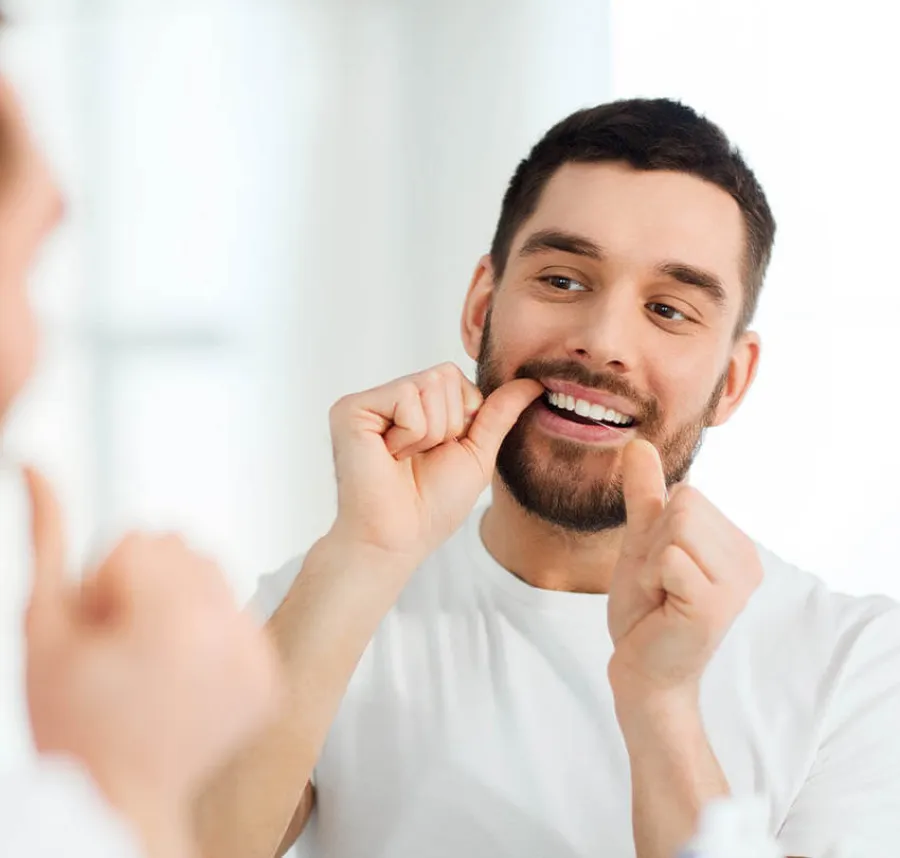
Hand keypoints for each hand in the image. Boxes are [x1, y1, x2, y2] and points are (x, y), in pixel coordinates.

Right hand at [23, 467, 282, 857]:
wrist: (118, 798)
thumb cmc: (74, 726)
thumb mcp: (44, 628)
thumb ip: (47, 539)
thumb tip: (38, 470)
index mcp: (175, 618)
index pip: (142, 540)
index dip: (105, 583)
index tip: (101, 629)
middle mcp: (227, 632)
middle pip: (184, 549)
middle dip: (146, 585)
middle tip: (125, 644)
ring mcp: (255, 656)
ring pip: (214, 575)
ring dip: (180, 602)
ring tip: (152, 659)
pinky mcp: (269, 676)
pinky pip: (239, 613)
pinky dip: (211, 632)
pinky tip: (181, 674)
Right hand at [328, 362, 541, 566]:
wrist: (399, 538)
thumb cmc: (432, 505)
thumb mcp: (477, 453)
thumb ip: (500, 413)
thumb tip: (534, 382)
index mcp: (414, 405)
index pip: (457, 377)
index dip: (463, 418)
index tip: (439, 452)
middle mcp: (388, 398)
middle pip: (445, 375)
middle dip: (448, 424)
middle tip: (419, 457)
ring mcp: (368, 402)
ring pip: (429, 384)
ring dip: (430, 433)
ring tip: (403, 459)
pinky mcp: (351, 409)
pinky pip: (406, 397)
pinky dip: (411, 435)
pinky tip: (389, 456)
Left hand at [607, 440, 761, 700]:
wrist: (642, 670)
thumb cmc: (646, 609)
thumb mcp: (643, 541)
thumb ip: (646, 494)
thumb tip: (637, 443)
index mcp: (736, 543)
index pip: (686, 493)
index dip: (657, 529)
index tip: (662, 569)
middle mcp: (747, 560)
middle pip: (684, 503)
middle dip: (653, 543)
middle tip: (659, 585)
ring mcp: (735, 584)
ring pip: (675, 527)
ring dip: (651, 562)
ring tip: (662, 595)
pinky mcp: (714, 605)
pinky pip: (668, 557)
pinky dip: (651, 579)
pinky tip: (663, 609)